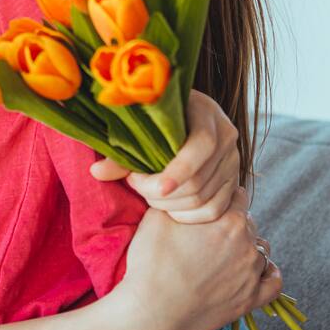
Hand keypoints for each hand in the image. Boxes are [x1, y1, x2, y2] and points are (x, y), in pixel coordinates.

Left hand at [89, 89, 240, 222]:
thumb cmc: (157, 117)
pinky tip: (168, 208)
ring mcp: (234, 161)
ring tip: (148, 193)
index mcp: (206, 113)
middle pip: (199, 180)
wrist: (185, 114)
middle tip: (136, 184)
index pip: (201, 146)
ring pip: (204, 199)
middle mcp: (227, 136)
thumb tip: (96, 172)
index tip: (156, 188)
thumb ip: (122, 151)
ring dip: (170, 206)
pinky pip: (215, 210)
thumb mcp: (142, 125)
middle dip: (162, 192)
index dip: (179, 170)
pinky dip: (188, 216)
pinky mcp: (234, 181)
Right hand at [113, 188, 282, 329]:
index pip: (236, 194)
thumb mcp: (156, 216)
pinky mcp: (251, 300)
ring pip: (260, 248)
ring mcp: (251, 274)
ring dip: (245, 245)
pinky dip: (267, 272)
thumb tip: (178, 182)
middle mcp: (246, 243)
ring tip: (223, 251)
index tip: (207, 201)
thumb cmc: (151, 262)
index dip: (219, 195)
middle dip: (230, 220)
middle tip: (208, 228)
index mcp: (228, 219)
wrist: (153, 311)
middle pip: (247, 220)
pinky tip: (255, 269)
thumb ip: (178, 196)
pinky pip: (273, 281)